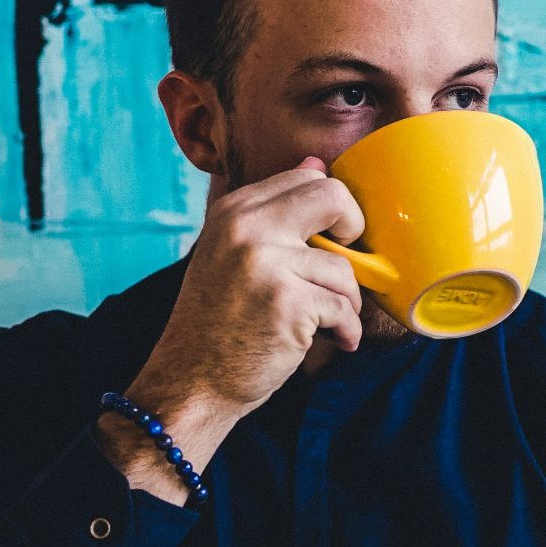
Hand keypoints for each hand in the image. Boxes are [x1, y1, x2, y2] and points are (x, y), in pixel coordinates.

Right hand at [93, 156, 365, 503]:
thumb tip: (316, 165)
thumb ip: (273, 213)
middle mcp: (247, 228)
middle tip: (342, 267)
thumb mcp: (233, 254)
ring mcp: (267, 264)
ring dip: (346, 302)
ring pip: (344, 268)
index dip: (332, 208)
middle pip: (333, 198)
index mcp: (234, 211)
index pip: (305, 178)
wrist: (192, 381)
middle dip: (353, 230)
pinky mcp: (288, 303)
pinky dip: (346, 331)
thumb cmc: (218, 323)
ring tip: (328, 323)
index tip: (333, 239)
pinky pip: (344, 308)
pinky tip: (334, 341)